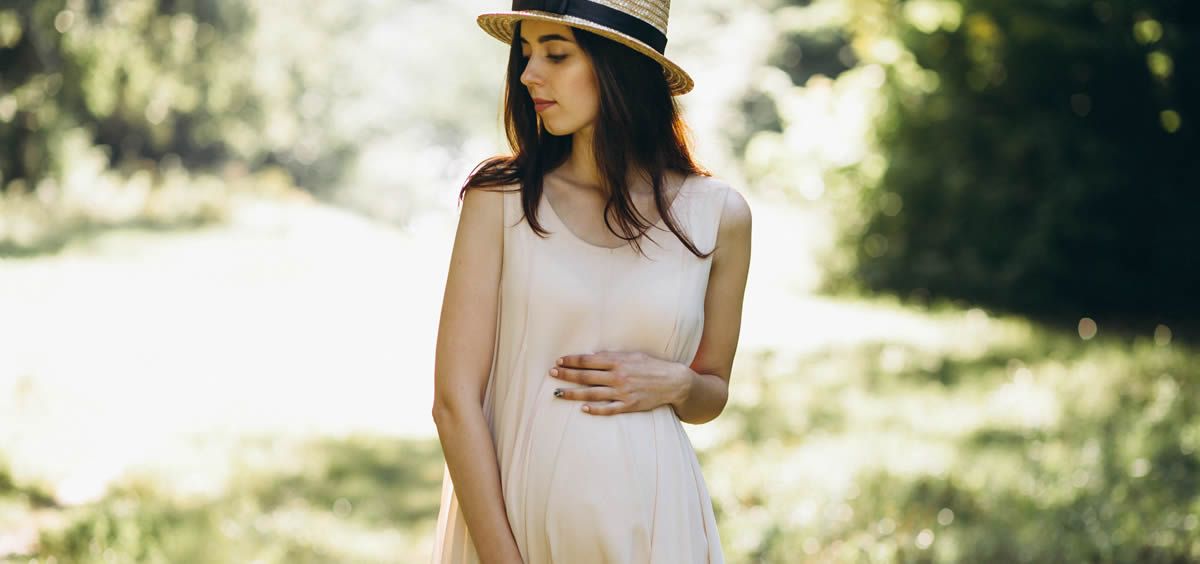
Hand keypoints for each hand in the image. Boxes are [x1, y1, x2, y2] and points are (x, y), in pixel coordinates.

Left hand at [548, 350, 692, 415]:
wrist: (673, 381)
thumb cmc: (651, 365)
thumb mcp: (632, 355)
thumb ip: (612, 357)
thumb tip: (592, 358)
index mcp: (618, 361)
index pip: (589, 361)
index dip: (572, 361)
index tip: (558, 361)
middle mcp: (618, 376)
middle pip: (586, 376)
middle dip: (567, 375)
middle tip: (551, 374)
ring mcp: (623, 392)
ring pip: (592, 394)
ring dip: (573, 393)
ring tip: (558, 393)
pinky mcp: (629, 405)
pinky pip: (608, 409)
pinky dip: (595, 409)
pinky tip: (582, 409)